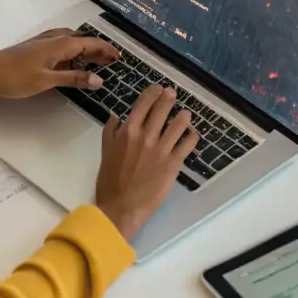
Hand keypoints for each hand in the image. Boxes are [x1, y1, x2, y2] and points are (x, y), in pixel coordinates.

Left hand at [0, 30, 119, 98]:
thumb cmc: (16, 76)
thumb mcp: (47, 80)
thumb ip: (74, 80)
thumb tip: (99, 80)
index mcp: (60, 44)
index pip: (90, 43)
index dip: (106, 49)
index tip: (119, 57)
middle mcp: (55, 38)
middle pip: (83, 41)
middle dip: (98, 50)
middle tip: (112, 63)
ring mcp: (45, 42)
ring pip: (72, 42)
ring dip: (86, 51)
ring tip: (96, 65)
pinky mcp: (38, 48)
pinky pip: (62, 46)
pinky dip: (73, 53)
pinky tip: (72, 65)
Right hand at [95, 84, 197, 242]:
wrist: (121, 208)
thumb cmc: (110, 182)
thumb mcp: (105, 153)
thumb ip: (110, 132)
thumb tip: (115, 115)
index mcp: (128, 131)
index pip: (144, 103)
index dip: (153, 92)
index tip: (158, 88)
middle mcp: (146, 135)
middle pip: (163, 108)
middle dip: (169, 98)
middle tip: (173, 94)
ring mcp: (162, 149)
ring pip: (179, 123)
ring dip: (184, 116)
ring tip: (186, 114)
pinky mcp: (173, 164)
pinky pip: (188, 144)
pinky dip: (192, 136)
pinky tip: (192, 135)